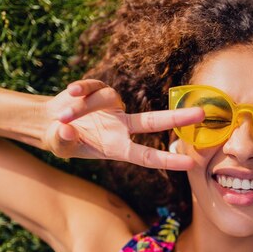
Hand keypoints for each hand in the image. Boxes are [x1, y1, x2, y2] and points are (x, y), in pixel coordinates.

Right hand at [43, 79, 203, 169]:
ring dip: (85, 107)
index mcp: (117, 147)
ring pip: (108, 99)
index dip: (167, 160)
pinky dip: (83, 89)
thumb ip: (63, 140)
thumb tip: (67, 129)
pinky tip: (71, 92)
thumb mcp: (59, 145)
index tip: (189, 164)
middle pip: (153, 121)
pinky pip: (94, 87)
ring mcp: (113, 108)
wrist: (50, 121)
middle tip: (202, 113)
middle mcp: (121, 127)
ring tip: (63, 117)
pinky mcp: (99, 91)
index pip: (147, 156)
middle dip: (177, 118)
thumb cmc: (62, 139)